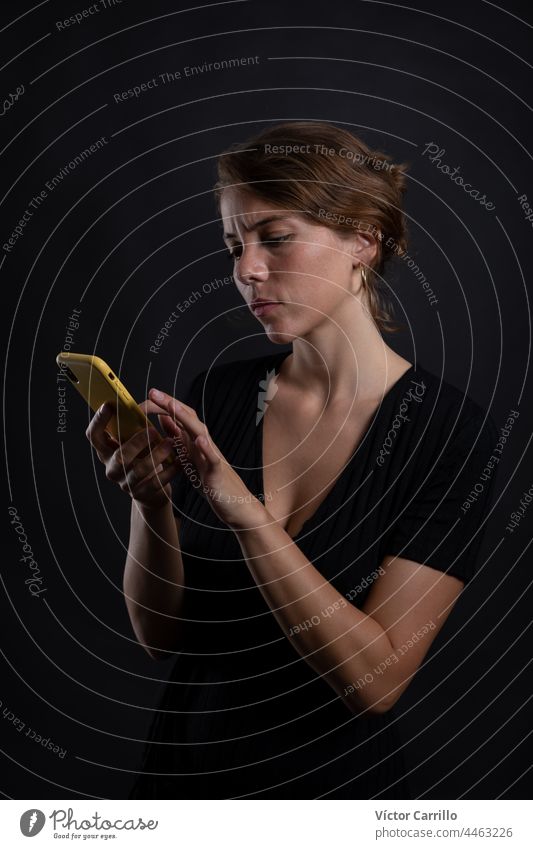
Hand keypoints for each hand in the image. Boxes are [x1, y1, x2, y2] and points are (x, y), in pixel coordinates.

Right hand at [85, 402, 179, 511]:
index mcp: (107, 451)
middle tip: (152, 431)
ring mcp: (125, 483)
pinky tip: (180, 461)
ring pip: (139, 470)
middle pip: (119, 456)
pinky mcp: (141, 494)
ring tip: (171, 444)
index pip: (94, 435)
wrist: (152, 492)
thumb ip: (137, 426)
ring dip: (156, 455)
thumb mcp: (136, 442)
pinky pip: (156, 483)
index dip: (99, 420)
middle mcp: (112, 468)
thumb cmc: (144, 458)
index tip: (109, 405)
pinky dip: (169, 471)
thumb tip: (151, 401)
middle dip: (136, 442)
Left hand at [142, 388, 265, 529]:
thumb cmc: (212, 480)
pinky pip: (213, 459)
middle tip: (153, 392)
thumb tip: (164, 418)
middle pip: (187, 418)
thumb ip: (178, 438)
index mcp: (194, 441)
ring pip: (200, 432)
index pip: (179, 417)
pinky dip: (207, 448)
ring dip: (185, 419)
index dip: (163, 405)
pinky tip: (199, 440)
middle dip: (170, 404)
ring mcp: (211, 456)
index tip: (148, 395)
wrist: (235, 503)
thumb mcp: (190, 456)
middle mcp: (203, 444)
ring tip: (171, 406)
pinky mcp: (217, 472)